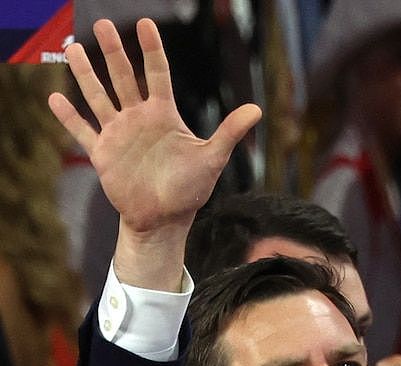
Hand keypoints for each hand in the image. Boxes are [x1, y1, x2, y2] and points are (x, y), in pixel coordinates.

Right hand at [47, 19, 260, 287]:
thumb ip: (229, 132)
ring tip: (73, 48)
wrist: (165, 219)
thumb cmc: (191, 189)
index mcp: (164, 115)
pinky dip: (69, 116)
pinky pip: (82, 131)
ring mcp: (118, 134)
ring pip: (98, 97)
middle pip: (123, 78)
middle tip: (103, 23)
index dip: (152, 49)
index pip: (157, 74)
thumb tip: (257, 109)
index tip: (145, 24)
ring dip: (86, 75)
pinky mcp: (103, 154)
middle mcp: (139, 119)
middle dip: (113, 51)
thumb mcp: (212, 158)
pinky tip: (55, 97)